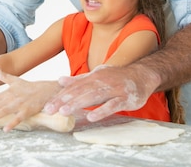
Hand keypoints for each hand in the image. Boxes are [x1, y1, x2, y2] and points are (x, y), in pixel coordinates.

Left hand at [0, 68, 60, 131]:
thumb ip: (4, 76)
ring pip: (6, 110)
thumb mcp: (16, 80)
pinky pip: (19, 118)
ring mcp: (20, 104)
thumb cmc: (29, 87)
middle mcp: (12, 98)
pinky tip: (5, 129)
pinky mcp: (27, 110)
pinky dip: (12, 123)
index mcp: (8, 92)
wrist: (46, 90)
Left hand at [44, 64, 159, 121]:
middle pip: (80, 91)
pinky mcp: (125, 98)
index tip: (48, 105)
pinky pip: (112, 105)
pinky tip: (91, 116)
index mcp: (93, 76)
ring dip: (78, 104)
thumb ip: (79, 80)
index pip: (74, 87)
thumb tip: (60, 80)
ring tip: (64, 111)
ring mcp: (113, 89)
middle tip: (49, 109)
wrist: (142, 75)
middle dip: (64, 100)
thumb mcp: (97, 76)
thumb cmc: (117, 77)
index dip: (60, 96)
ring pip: (93, 97)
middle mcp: (102, 81)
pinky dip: (101, 111)